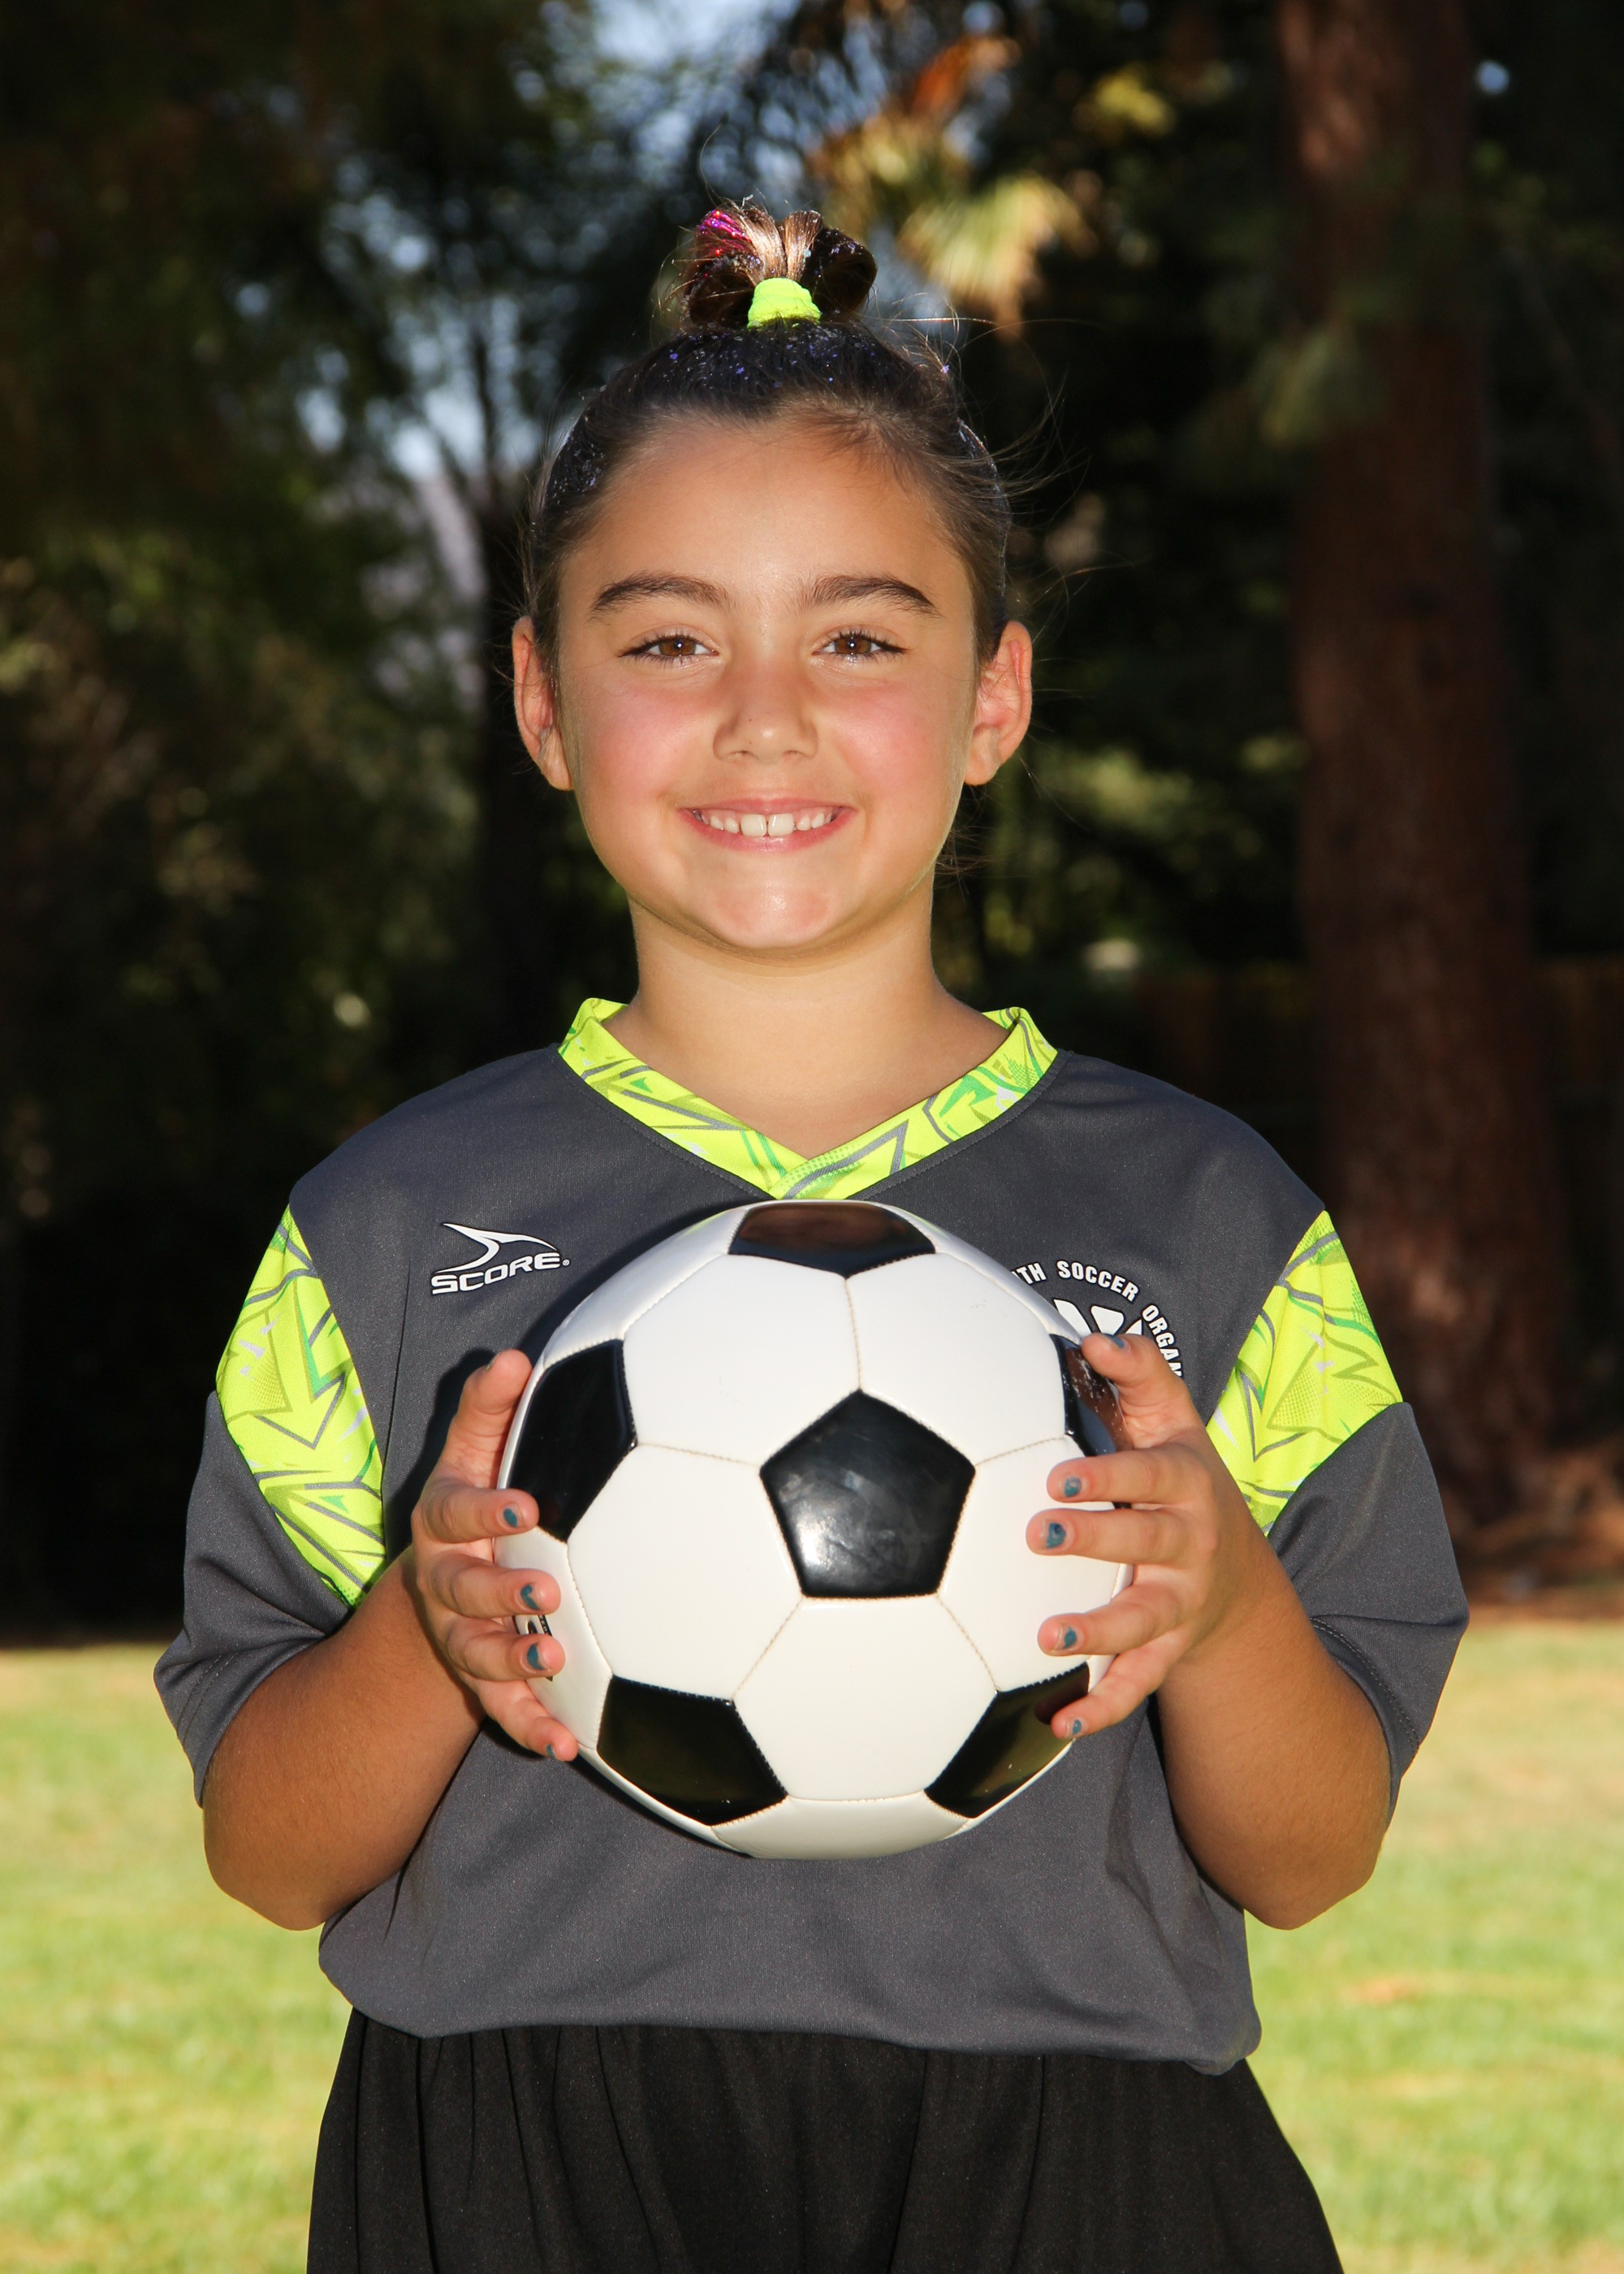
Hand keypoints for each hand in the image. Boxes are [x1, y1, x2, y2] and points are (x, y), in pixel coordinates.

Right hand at [405, 1351, 577, 1759]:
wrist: (453, 1577)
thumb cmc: (479, 1499)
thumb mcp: (475, 1452)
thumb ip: (489, 1409)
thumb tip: (512, 1356)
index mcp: (444, 1523)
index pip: (455, 1513)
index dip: (486, 1510)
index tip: (528, 1506)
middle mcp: (445, 1582)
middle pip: (460, 1591)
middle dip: (498, 1593)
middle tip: (545, 1593)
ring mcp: (461, 1635)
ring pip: (477, 1654)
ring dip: (513, 1661)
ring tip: (554, 1659)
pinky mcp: (484, 1680)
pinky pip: (504, 1710)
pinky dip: (531, 1729)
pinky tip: (565, 1746)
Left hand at [1027, 1332, 1275, 1740]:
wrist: (1233, 1567)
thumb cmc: (1176, 1476)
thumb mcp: (1171, 1419)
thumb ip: (1138, 1373)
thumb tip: (1093, 1338)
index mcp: (1184, 1484)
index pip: (1149, 1476)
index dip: (1108, 1475)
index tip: (1056, 1471)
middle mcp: (1189, 1546)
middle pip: (1147, 1543)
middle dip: (1097, 1539)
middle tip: (1039, 1533)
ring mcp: (1181, 1604)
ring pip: (1144, 1621)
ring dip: (1098, 1631)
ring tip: (1047, 1638)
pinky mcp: (1167, 1651)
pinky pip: (1137, 1684)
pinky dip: (1100, 1706)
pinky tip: (1055, 1725)